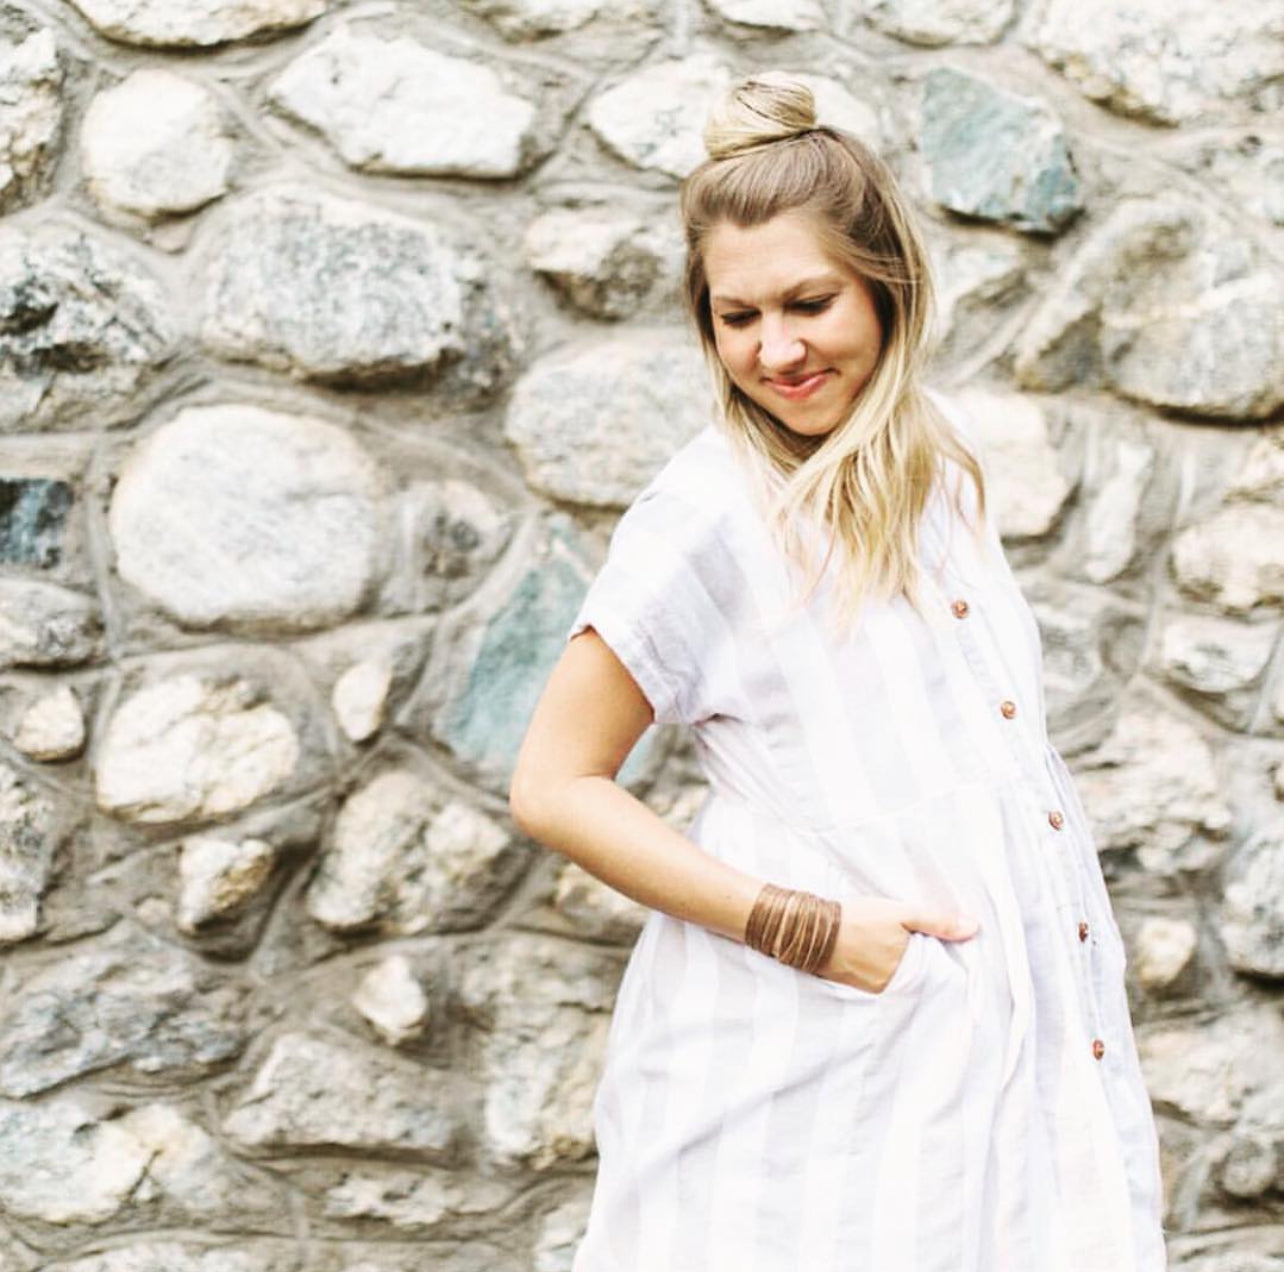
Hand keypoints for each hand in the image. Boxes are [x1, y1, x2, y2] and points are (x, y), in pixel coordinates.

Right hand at [815, 893, 979, 993]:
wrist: (811, 930)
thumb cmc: (859, 919)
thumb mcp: (901, 912)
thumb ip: (937, 921)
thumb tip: (975, 927)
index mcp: (909, 971)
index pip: (937, 971)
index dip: (942, 957)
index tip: (943, 946)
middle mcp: (894, 986)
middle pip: (917, 975)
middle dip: (920, 962)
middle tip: (916, 943)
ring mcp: (873, 989)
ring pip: (897, 978)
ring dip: (899, 966)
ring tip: (893, 946)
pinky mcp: (856, 986)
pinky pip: (878, 980)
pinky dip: (880, 969)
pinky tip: (874, 953)